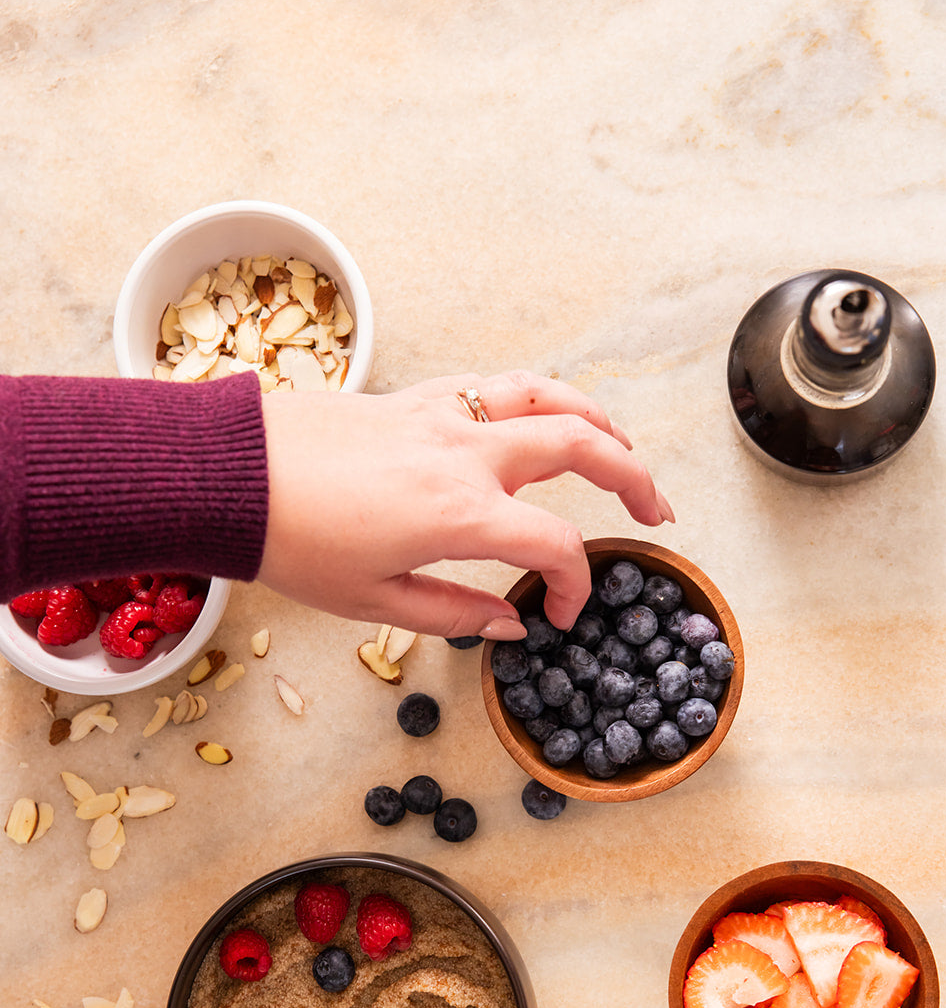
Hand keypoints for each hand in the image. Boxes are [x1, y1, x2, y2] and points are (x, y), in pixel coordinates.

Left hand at [258, 370, 673, 637]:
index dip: (578, 582)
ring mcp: (442, 416)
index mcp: (458, 514)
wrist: (229, 477)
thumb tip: (513, 623)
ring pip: (548, 397)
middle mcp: (464, 453)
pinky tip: (542, 419)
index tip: (567, 611)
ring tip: (621, 449)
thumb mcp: (374, 603)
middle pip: (581, 446)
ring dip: (598, 420)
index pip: (556, 543)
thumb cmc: (292, 542)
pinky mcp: (416, 397)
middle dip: (633, 477)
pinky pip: (498, 384)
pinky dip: (539, 397)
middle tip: (655, 512)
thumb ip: (456, 614)